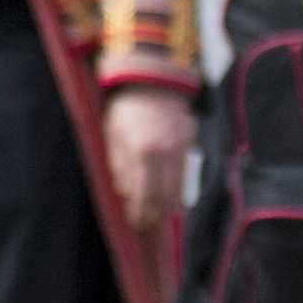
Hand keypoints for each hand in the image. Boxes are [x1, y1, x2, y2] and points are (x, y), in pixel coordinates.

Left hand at [104, 85, 194, 228]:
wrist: (153, 79)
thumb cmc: (126, 107)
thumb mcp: (113, 133)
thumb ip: (118, 164)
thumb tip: (125, 192)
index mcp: (142, 151)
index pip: (143, 196)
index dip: (140, 214)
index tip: (135, 222)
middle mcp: (164, 153)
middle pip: (163, 199)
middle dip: (154, 215)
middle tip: (145, 223)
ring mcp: (180, 148)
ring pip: (178, 190)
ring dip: (167, 206)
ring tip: (156, 212)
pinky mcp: (189, 143)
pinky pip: (185, 175)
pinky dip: (177, 189)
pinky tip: (168, 194)